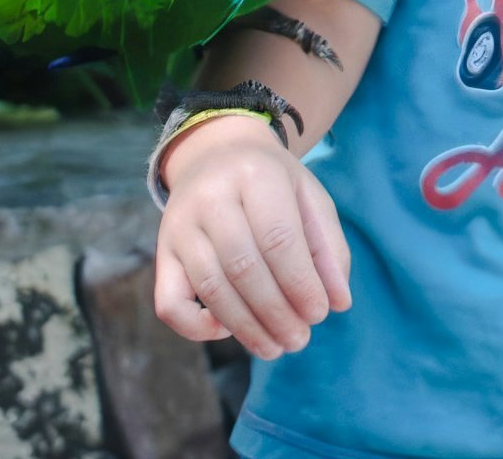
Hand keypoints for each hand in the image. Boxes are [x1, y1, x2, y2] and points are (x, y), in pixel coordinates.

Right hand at [152, 113, 352, 358]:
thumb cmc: (272, 183)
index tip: (320, 313)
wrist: (215, 156)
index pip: (278, 238)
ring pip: (211, 288)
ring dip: (246, 327)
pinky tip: (228, 331)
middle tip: (300, 340)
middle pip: (243, 267)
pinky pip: (169, 303)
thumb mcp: (310, 198)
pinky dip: (196, 328)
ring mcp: (179, 227)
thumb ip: (329, 247)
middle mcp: (210, 198)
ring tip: (276, 347)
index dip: (300, 283)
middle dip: (276, 312)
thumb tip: (340, 302)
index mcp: (255, 175)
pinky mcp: (162, 253)